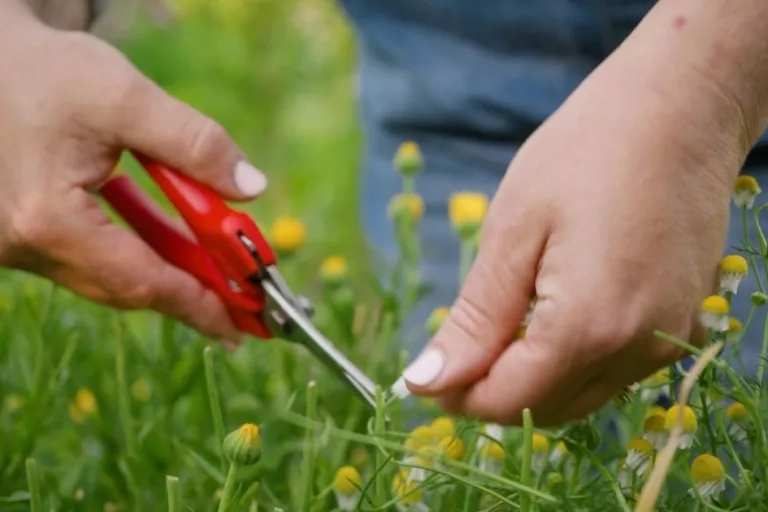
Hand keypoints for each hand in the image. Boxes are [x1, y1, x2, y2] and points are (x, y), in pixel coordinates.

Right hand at [0, 7, 266, 344]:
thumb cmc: (45, 72)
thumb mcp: (126, 98)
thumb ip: (194, 145)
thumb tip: (252, 188)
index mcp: (47, 218)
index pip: (140, 279)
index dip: (199, 304)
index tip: (244, 325)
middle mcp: (24, 245)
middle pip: (125, 286)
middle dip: (191, 292)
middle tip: (243, 303)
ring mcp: (17, 245)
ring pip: (109, 273)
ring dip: (168, 270)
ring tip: (221, 271)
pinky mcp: (23, 235)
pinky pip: (91, 256)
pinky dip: (139, 250)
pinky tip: (176, 239)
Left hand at [397, 5, 767, 425]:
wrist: (681, 108)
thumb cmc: (586, 153)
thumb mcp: (513, 232)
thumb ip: (475, 320)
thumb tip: (427, 382)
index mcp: (588, 325)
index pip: (508, 400)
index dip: (455, 397)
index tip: (420, 377)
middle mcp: (637, 348)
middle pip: (545, 407)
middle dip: (489, 391)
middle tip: (454, 350)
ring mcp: (667, 339)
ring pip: (580, 396)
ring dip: (530, 379)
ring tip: (498, 326)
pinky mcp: (683, 323)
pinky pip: (613, 371)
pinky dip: (570, 362)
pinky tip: (548, 317)